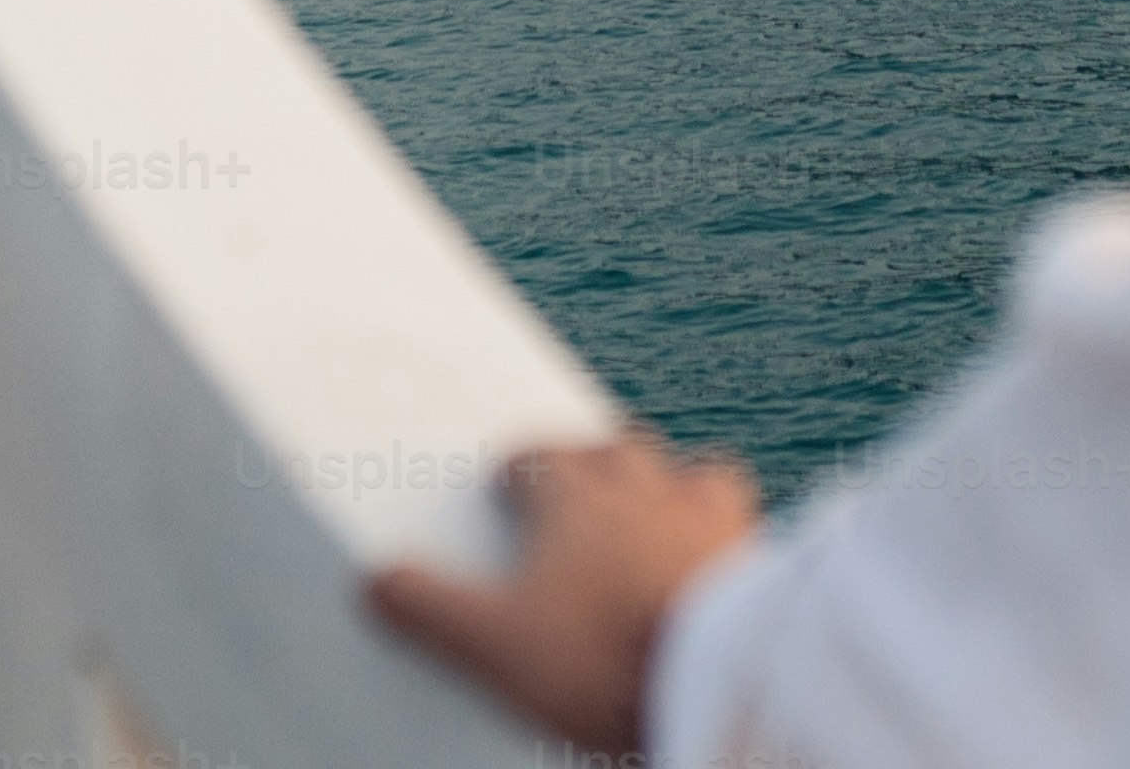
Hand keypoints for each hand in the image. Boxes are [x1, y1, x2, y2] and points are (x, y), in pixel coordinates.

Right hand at [365, 429, 764, 757]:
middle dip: (590, 458)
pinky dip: (720, 524)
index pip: (535, 459)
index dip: (517, 468)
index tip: (508, 479)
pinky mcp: (755, 554)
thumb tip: (374, 582)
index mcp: (574, 502)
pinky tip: (714, 549)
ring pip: (688, 469)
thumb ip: (428, 610)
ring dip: (666, 480)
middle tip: (574, 476)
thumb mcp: (493, 646)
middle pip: (613, 450)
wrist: (721, 679)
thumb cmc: (607, 655)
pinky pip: (741, 516)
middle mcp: (644, 491)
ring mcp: (707, 517)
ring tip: (652, 503)